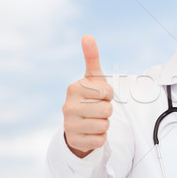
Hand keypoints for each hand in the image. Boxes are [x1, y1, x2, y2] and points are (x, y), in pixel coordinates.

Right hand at [63, 35, 113, 157]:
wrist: (77, 124)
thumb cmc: (89, 97)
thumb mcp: (92, 79)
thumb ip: (91, 58)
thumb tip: (87, 36)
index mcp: (73, 88)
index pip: (106, 92)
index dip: (108, 95)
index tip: (100, 96)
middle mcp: (67, 107)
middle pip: (107, 110)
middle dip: (107, 110)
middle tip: (97, 109)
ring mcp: (69, 125)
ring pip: (104, 125)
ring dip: (105, 124)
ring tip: (94, 120)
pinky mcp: (74, 141)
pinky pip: (100, 140)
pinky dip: (100, 137)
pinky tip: (91, 132)